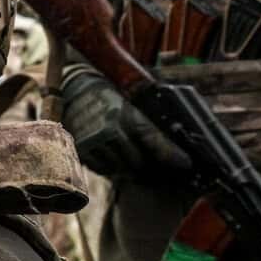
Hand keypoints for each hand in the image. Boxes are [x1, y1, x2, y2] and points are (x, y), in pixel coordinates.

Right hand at [58, 70, 188, 177]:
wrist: (73, 89)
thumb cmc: (108, 94)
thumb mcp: (129, 100)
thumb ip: (148, 120)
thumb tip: (176, 136)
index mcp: (123, 114)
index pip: (152, 138)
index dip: (171, 154)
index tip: (186, 163)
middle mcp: (107, 130)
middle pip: (138, 161)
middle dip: (151, 165)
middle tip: (160, 165)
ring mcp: (93, 144)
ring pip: (122, 169)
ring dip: (132, 169)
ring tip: (137, 161)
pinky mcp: (81, 152)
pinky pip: (105, 170)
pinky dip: (114, 168)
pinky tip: (117, 158)